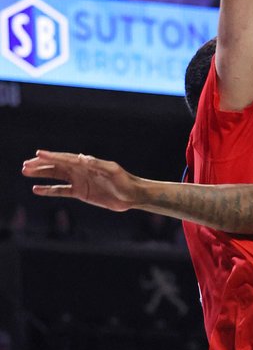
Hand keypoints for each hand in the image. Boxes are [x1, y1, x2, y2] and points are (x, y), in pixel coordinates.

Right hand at [21, 152, 137, 211]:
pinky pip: (61, 191)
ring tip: (26, 172)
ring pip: (55, 177)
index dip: (51, 157)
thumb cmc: (124, 181)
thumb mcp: (112, 171)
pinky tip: (37, 190)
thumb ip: (97, 164)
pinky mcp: (80, 192)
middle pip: (56, 166)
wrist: (131, 195)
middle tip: (25, 165)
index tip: (38, 154)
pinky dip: (49, 190)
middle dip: (41, 165)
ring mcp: (79, 181)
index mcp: (86, 163)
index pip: (65, 158)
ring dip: (41, 175)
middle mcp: (80, 170)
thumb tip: (82, 158)